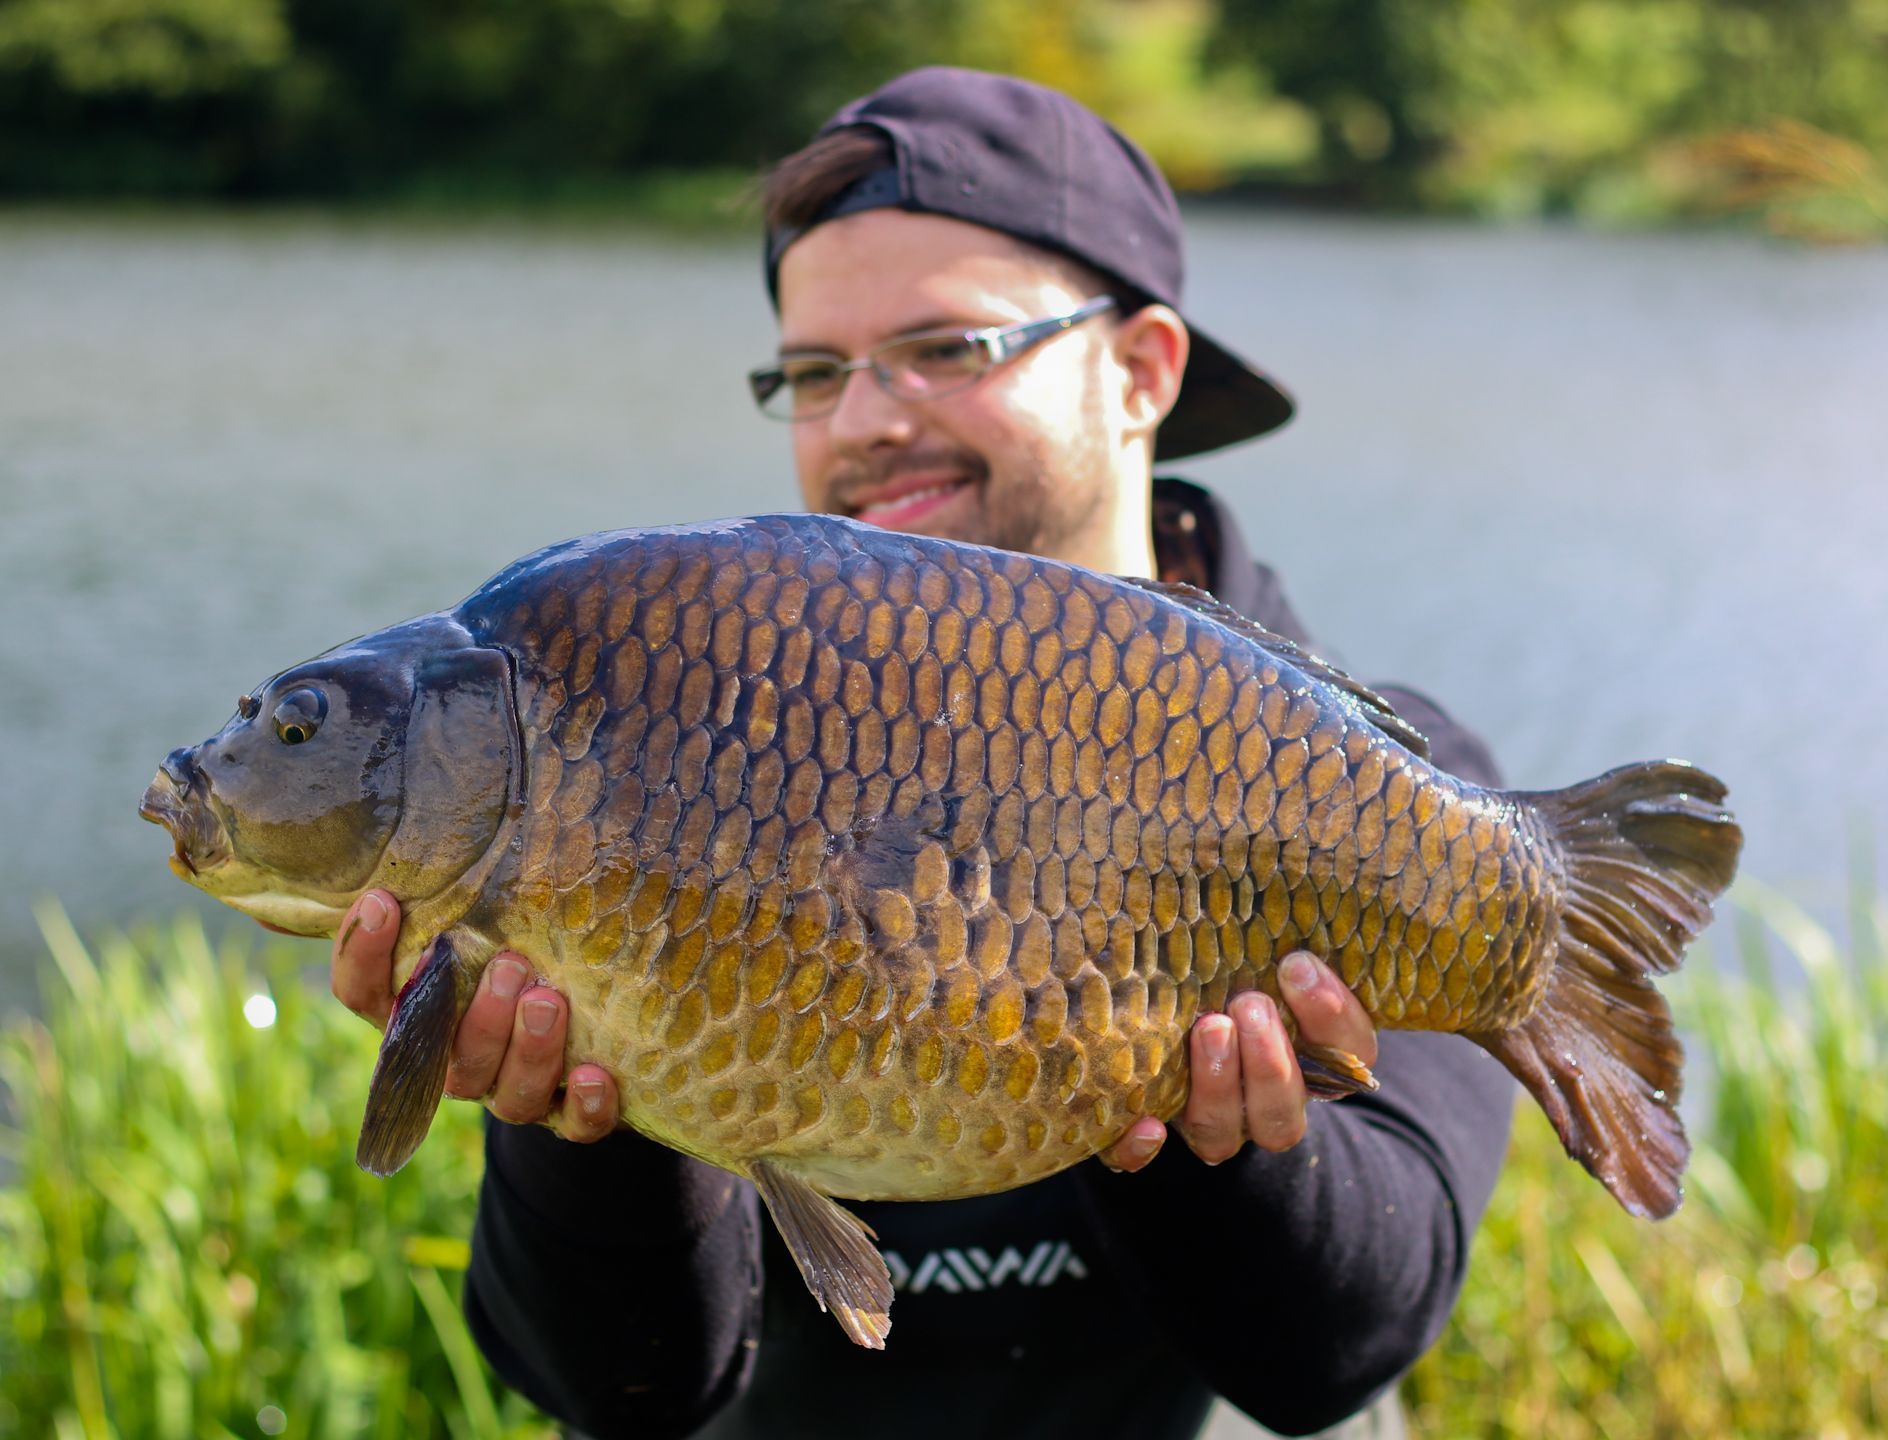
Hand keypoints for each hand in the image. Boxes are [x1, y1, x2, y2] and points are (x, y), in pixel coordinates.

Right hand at [330, 889, 619, 1141]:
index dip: (361, 954)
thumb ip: (449, 871)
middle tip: (511, 962)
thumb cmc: (523, 937)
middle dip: (476, 1014)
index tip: (384, 899)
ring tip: (551, 999)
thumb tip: (408, 799)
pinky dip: (584, 1106)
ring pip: (504, 1093)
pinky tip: (600, 1074)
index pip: (364, 993)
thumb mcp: (486, 904)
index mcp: (418, 1009)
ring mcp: (512, 1089)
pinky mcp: (573, 1111)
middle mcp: (457, 1056)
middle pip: (443, 1055)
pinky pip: (573, 1126)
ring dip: (525, 1050)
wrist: (594, 1017)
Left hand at [1099, 951, 1376, 1171]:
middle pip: (1282, 1112)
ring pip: (1221, 1134)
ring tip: (1209, 1028)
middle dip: (1270, 1061)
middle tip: (1251, 1004)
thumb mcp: (1267, 961)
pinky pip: (1140, 1160)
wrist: (1179, 1021)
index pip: (1348, 1054)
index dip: (1331, 1017)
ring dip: (1217, 1085)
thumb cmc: (1235, 978)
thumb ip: (1280, 950)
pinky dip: (1139, 1149)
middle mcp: (1267, 1105)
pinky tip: (1146, 1125)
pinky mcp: (1152, 1134)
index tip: (1297, 964)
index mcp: (1314, 1063)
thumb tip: (1291, 914)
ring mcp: (1212, 1126)